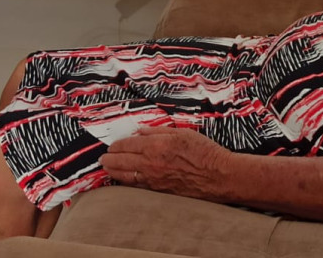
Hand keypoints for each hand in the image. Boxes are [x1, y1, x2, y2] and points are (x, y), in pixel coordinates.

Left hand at [99, 126, 232, 201]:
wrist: (218, 176)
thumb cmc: (205, 152)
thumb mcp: (184, 133)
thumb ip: (160, 131)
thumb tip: (142, 132)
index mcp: (156, 146)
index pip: (127, 144)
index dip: (117, 144)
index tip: (113, 145)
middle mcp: (150, 163)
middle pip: (120, 160)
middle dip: (109, 157)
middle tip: (104, 157)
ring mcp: (152, 179)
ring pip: (123, 175)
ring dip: (112, 170)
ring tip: (107, 167)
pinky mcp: (157, 191)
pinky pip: (134, 186)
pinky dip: (124, 182)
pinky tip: (122, 179)